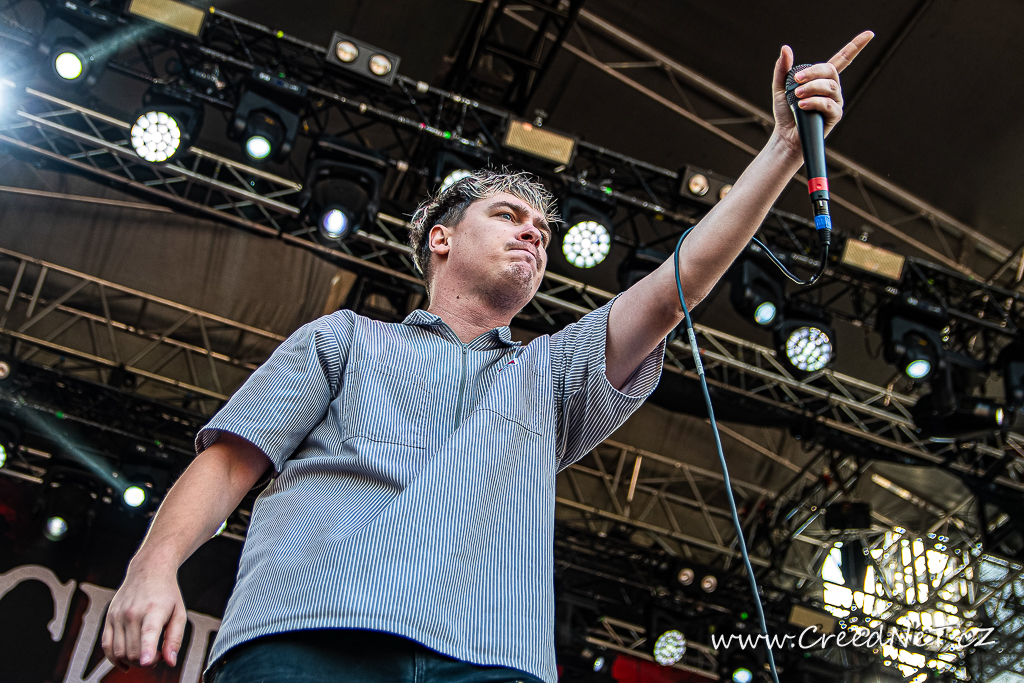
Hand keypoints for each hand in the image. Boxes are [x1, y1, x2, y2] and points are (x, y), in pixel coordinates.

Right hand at [101, 559, 186, 670]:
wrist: (148, 571)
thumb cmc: (167, 595)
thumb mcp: (179, 613)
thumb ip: (175, 638)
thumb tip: (171, 662)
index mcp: (154, 610)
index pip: (148, 633)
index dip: (147, 650)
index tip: (146, 662)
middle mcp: (133, 613)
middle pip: (134, 651)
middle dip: (147, 662)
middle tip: (158, 655)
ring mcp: (118, 615)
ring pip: (119, 652)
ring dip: (132, 662)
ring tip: (146, 655)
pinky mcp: (108, 618)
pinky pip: (106, 646)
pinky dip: (114, 659)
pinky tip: (126, 663)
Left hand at [771, 31, 873, 154]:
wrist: (786, 135)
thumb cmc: (786, 112)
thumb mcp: (781, 87)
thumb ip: (783, 68)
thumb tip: (785, 48)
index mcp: (823, 79)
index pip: (843, 59)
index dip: (856, 46)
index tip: (870, 34)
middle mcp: (833, 88)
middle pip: (830, 71)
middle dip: (813, 72)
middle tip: (796, 81)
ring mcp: (836, 101)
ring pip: (829, 87)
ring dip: (811, 88)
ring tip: (797, 96)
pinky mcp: (835, 115)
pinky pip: (829, 104)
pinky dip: (814, 102)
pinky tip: (802, 105)